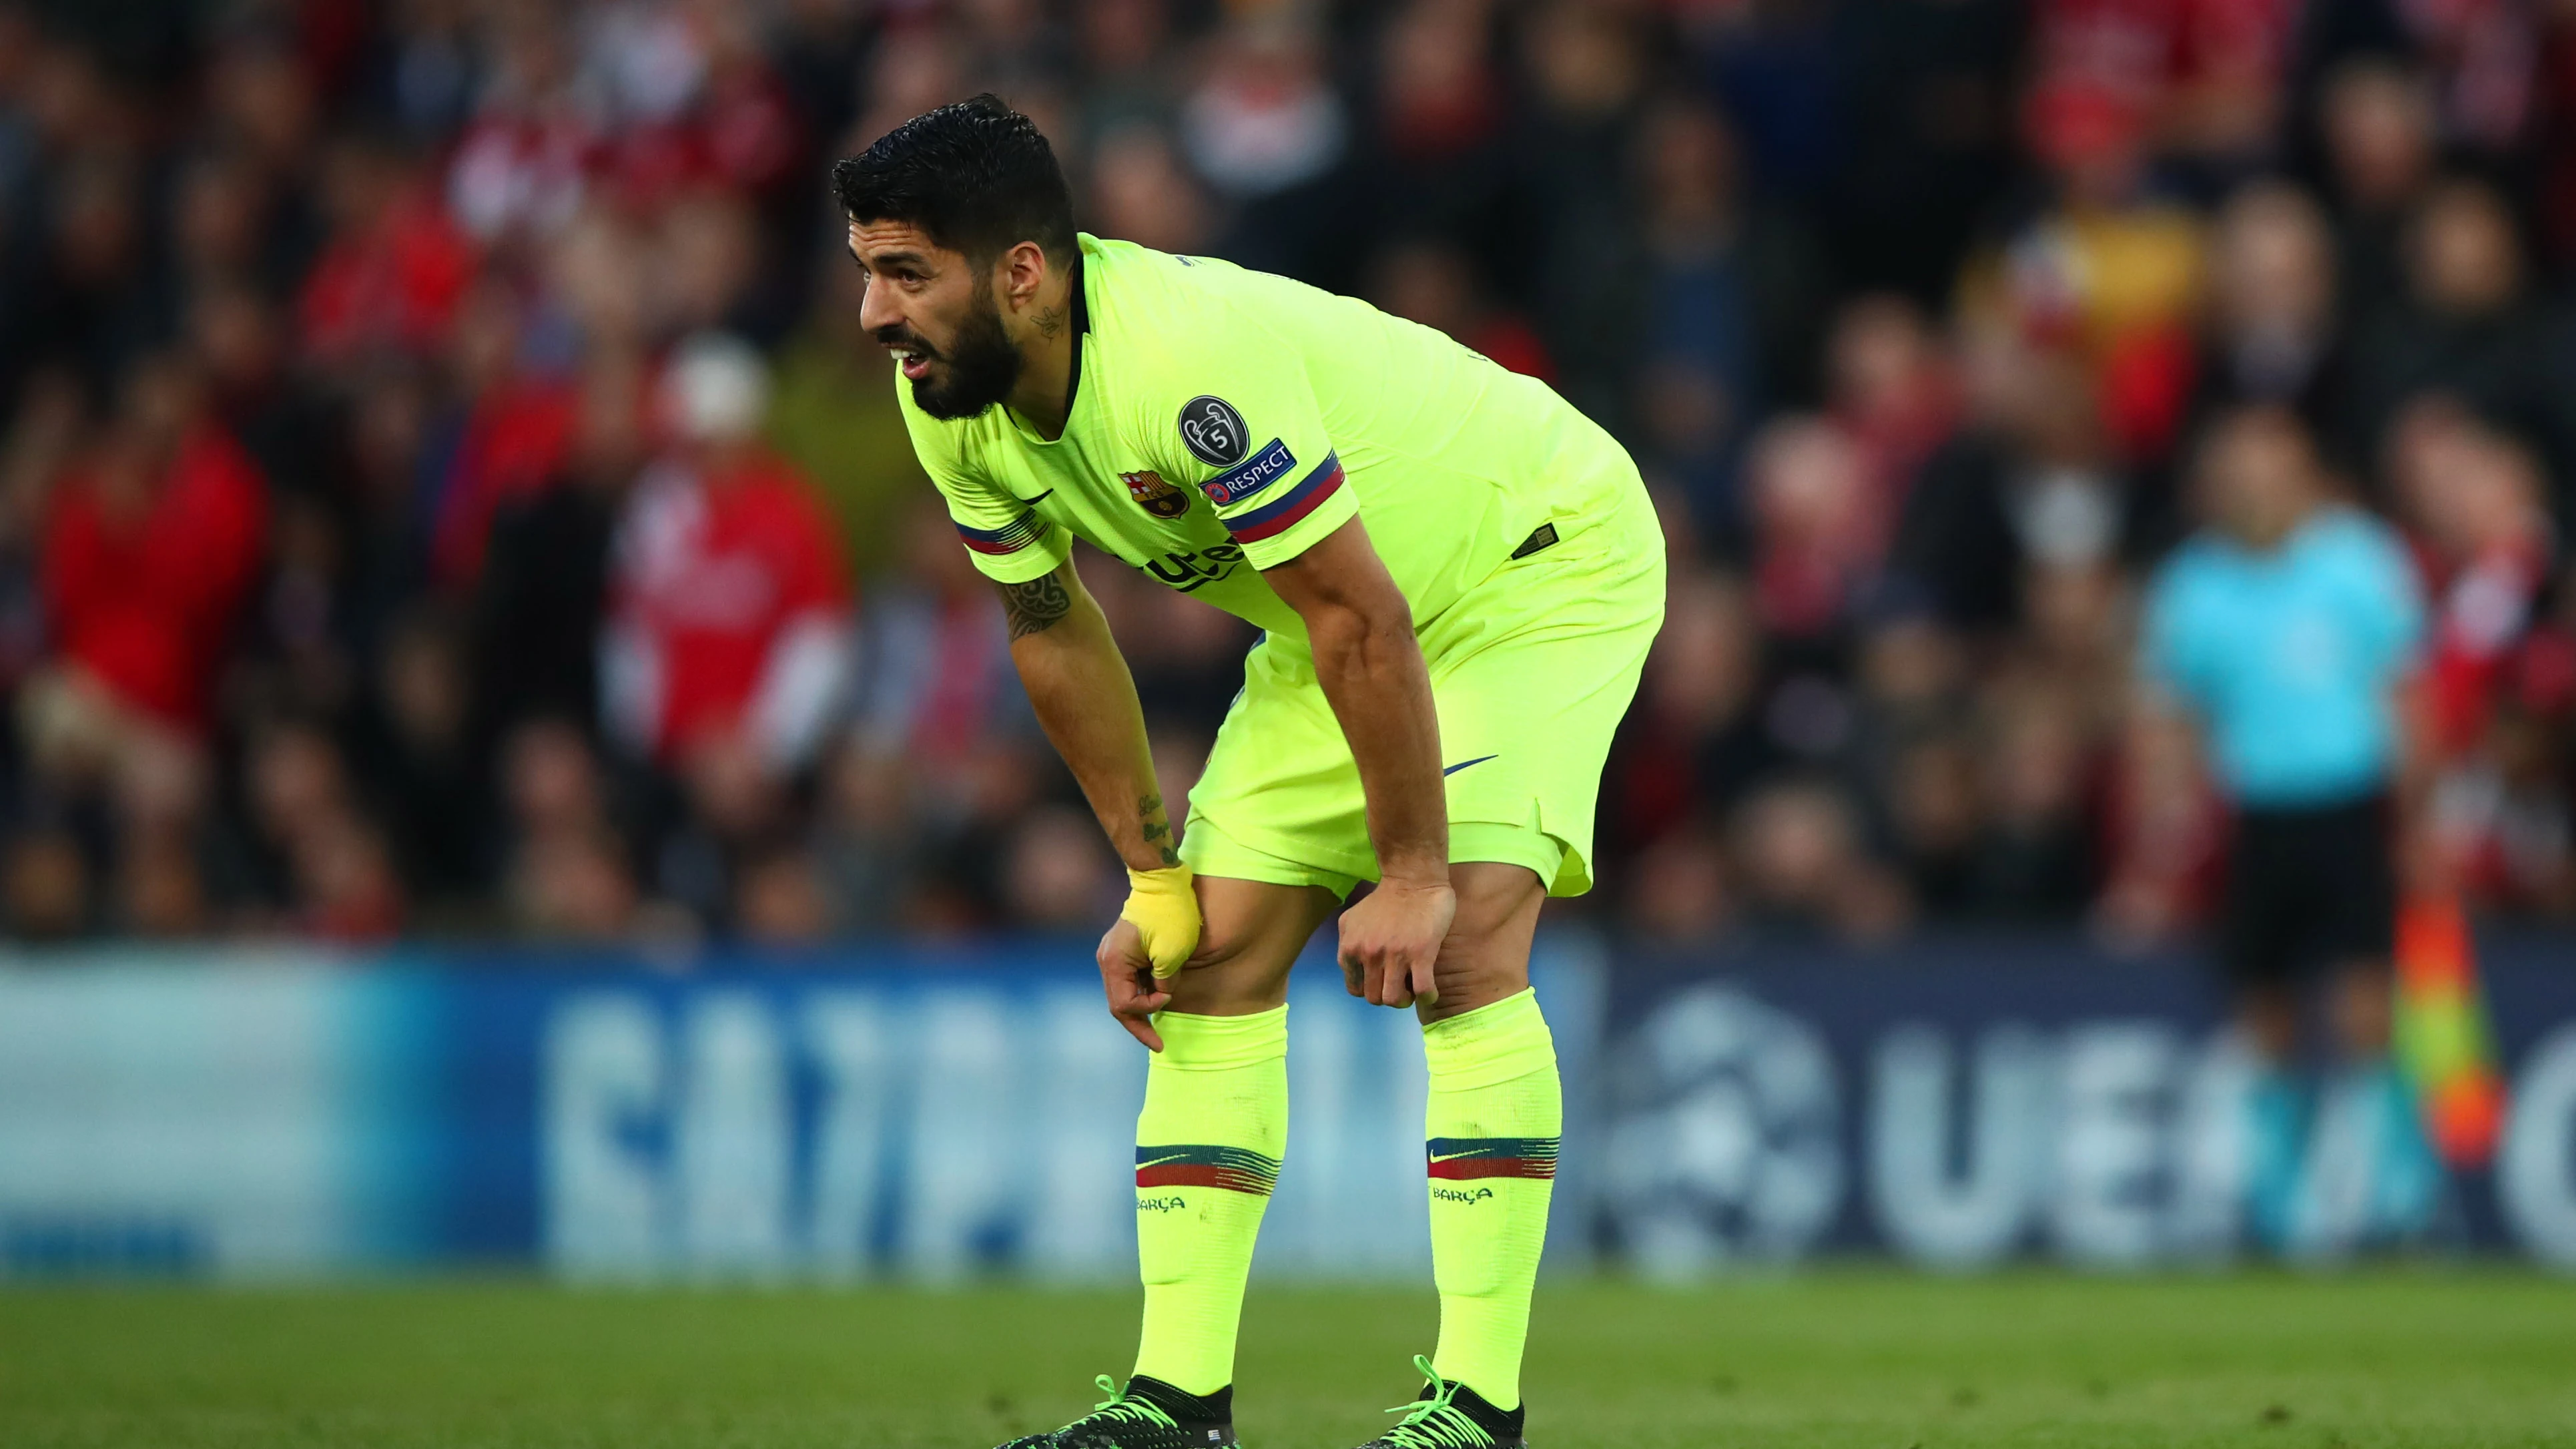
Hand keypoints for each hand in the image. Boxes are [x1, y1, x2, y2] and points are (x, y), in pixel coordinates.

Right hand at [1096, 919, 1172, 1050]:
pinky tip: (1157, 1001)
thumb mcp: (1172, 954)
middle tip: (1159, 1045)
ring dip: (1142, 1008)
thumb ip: (1164, 984)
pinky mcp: (1123, 949)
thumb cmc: (1169, 914)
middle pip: (1119, 1003)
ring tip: (1158, 1027)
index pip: (1123, 1004)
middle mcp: (1106, 960)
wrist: (1162, 881)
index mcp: (1113, 962)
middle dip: (1140, 1025)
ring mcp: (1112, 954)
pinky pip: (1129, 980)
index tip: (1167, 999)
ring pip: (1123, 993)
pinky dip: (1142, 992)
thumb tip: (1161, 997)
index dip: (1146, 1011)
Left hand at [1337, 876, 1455, 1008]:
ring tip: (1412, 989)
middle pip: (1375, 999)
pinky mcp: (1421, 954)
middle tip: (1400, 986)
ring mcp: (1395, 955)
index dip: (1370, 989)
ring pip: (1395, 1000)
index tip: (1382, 982)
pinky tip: (1430, 990)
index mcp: (1351, 948)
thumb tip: (1351, 965)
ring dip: (1405, 1000)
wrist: (1413, 879)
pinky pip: (1422, 991)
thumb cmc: (1384, 899)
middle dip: (1388, 996)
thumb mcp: (1351, 918)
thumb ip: (1346, 943)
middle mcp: (1369, 954)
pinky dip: (1427, 997)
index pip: (1355, 989)